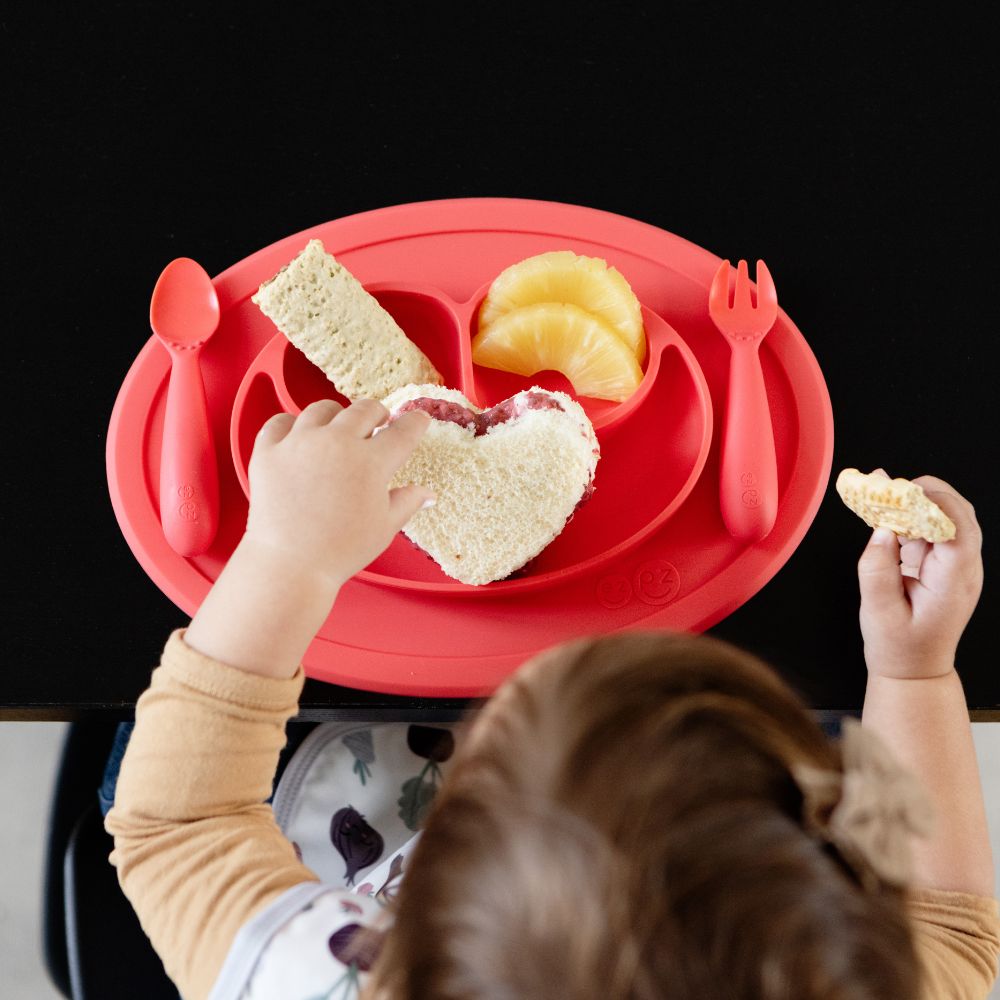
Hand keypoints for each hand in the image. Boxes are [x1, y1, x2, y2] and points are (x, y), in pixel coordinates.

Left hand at [244, 399, 432, 590]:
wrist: (290, 565)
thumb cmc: (341, 550)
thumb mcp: (384, 527)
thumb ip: (408, 502)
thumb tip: (428, 494)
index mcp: (371, 462)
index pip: (402, 432)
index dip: (415, 423)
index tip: (417, 421)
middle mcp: (336, 443)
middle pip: (364, 409)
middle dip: (377, 414)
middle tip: (378, 426)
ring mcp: (299, 443)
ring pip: (322, 409)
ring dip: (336, 417)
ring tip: (337, 432)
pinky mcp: (268, 451)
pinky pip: (280, 422)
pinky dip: (292, 426)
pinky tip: (299, 439)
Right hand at [857, 472, 982, 678]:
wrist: (914, 670)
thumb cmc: (899, 646)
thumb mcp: (878, 612)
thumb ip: (876, 569)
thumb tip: (881, 530)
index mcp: (954, 581)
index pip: (959, 529)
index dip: (936, 503)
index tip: (903, 490)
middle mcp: (962, 569)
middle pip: (959, 516)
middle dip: (926, 494)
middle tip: (889, 485)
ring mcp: (955, 565)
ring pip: (946, 518)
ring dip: (915, 503)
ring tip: (880, 492)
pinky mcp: (941, 563)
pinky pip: (931, 530)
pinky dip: (909, 517)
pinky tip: (884, 512)